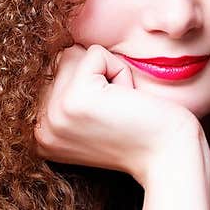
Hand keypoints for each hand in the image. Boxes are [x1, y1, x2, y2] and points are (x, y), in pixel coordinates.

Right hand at [33, 44, 209, 186]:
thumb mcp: (90, 118)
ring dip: (108, 75)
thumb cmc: (141, 135)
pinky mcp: (75, 98)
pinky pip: (96, 54)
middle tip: (118, 114)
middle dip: (98, 78)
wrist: (169, 158)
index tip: (108, 121)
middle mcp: (40, 129)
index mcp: (41, 136)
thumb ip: (65, 91)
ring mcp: (54, 115)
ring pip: (77, 55)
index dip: (90, 86)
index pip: (53, 76)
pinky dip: (120, 72)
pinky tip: (128, 103)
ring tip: (121, 109)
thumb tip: (60, 50)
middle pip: (62, 62)